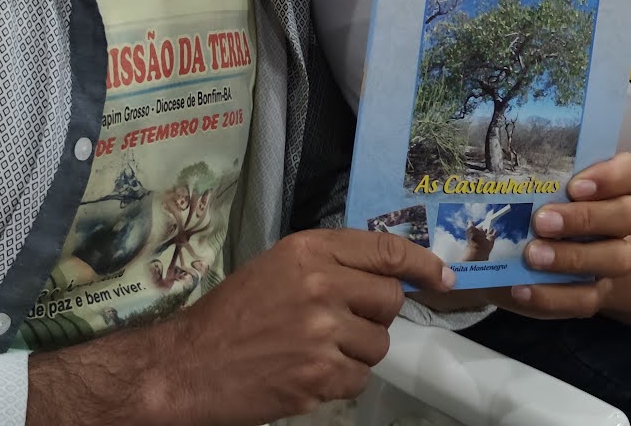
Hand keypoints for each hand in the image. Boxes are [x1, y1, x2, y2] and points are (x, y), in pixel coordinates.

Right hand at [127, 229, 454, 424]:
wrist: (187, 366)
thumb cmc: (230, 316)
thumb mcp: (276, 268)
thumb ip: (330, 264)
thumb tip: (389, 273)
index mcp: (307, 251)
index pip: (385, 250)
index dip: (421, 263)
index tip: (443, 277)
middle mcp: (320, 286)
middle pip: (390, 300)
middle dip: (375, 316)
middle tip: (343, 324)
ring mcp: (321, 333)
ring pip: (379, 344)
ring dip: (357, 352)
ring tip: (315, 350)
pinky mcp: (318, 375)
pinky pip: (359, 379)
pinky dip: (341, 381)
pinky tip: (308, 373)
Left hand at [483, 153, 630, 318]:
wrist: (521, 261)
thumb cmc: (529, 213)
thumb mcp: (525, 194)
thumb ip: (520, 184)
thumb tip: (489, 186)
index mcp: (607, 187)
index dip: (612, 176)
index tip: (575, 185)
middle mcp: (616, 223)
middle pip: (628, 214)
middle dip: (585, 217)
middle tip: (542, 221)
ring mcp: (608, 260)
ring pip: (618, 257)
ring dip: (574, 257)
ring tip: (533, 255)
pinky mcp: (592, 294)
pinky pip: (585, 299)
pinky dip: (552, 296)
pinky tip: (521, 288)